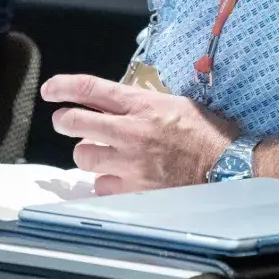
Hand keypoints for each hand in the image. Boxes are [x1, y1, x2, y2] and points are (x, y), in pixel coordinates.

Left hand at [41, 74, 238, 194]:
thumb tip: (111, 102)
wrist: (227, 168)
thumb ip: (139, 103)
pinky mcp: (133, 191)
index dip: (64, 87)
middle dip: (64, 120)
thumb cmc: (204, 133)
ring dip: (88, 153)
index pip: (91, 89)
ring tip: (101, 153)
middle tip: (65, 121)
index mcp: (142, 105)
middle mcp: (131, 132)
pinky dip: (105, 182)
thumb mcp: (173, 104)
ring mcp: (130, 164)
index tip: (50, 90)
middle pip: (75, 122)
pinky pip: (100, 186)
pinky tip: (119, 177)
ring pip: (83, 156)